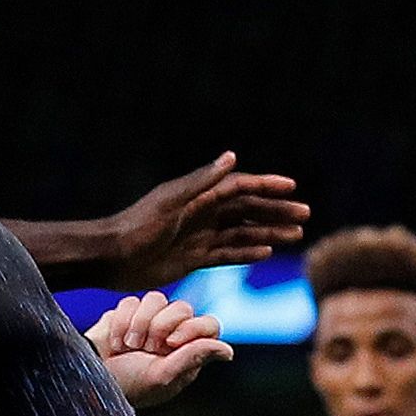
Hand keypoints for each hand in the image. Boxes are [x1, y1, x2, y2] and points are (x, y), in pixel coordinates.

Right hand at [88, 292, 232, 408]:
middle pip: (182, 307)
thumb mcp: (163, 376)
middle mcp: (172, 334)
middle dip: (160, 327)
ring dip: (139, 324)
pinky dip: (120, 322)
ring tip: (128, 346)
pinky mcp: (126, 313)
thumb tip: (228, 352)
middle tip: (145, 348)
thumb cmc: (129, 386)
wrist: (88, 378)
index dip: (191, 328)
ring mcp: (149, 321)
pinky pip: (131, 301)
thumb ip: (194, 357)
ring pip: (156, 298)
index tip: (170, 345)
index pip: (208, 324)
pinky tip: (114, 341)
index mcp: (188, 352)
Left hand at [90, 153, 309, 290]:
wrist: (111, 258)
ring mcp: (199, 236)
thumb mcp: (171, 201)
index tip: (292, 187)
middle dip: (276, 210)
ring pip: (242, 233)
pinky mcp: (192, 259)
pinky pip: (226, 254)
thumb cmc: (137, 226)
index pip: (240, 187)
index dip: (267, 186)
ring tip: (296, 235)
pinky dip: (247, 252)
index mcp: (198, 195)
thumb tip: (232, 157)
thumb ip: (202, 181)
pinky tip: (267, 251)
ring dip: (269, 232)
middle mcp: (202, 213)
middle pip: (248, 210)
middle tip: (305, 215)